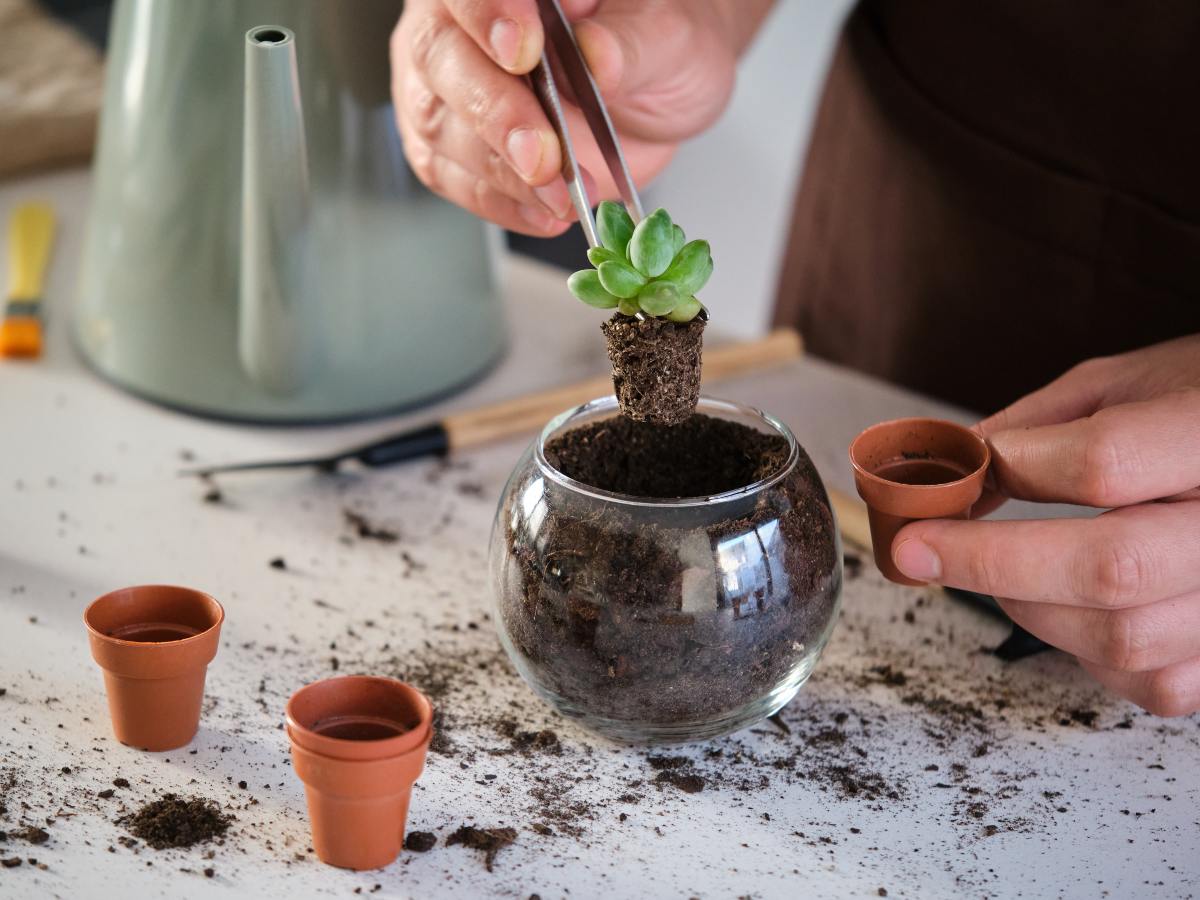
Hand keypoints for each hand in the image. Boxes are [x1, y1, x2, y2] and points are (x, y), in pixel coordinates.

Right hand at [390, 0, 760, 234]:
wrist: (655, 96)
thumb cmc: (652, 47)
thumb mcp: (665, 36)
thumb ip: (629, 42)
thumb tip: (595, 53)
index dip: (488, 15)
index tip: (524, 50)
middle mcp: (458, 25)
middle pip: (440, 59)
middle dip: (494, 114)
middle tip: (541, 154)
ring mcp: (446, 87)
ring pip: (440, 127)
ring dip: (501, 173)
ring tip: (560, 198)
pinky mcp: (450, 147)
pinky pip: (455, 179)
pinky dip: (501, 203)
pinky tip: (543, 212)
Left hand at [891, 335, 1199, 715]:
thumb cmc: (1197, 403)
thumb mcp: (1122, 384)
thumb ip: (1038, 426)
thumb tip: (951, 470)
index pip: (1104, 463)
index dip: (1013, 472)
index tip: (950, 480)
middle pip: (1111, 567)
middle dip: (991, 563)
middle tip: (918, 552)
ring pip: (1124, 637)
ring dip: (1031, 609)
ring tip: (997, 573)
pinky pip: (1154, 683)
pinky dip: (1089, 655)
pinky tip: (1068, 611)